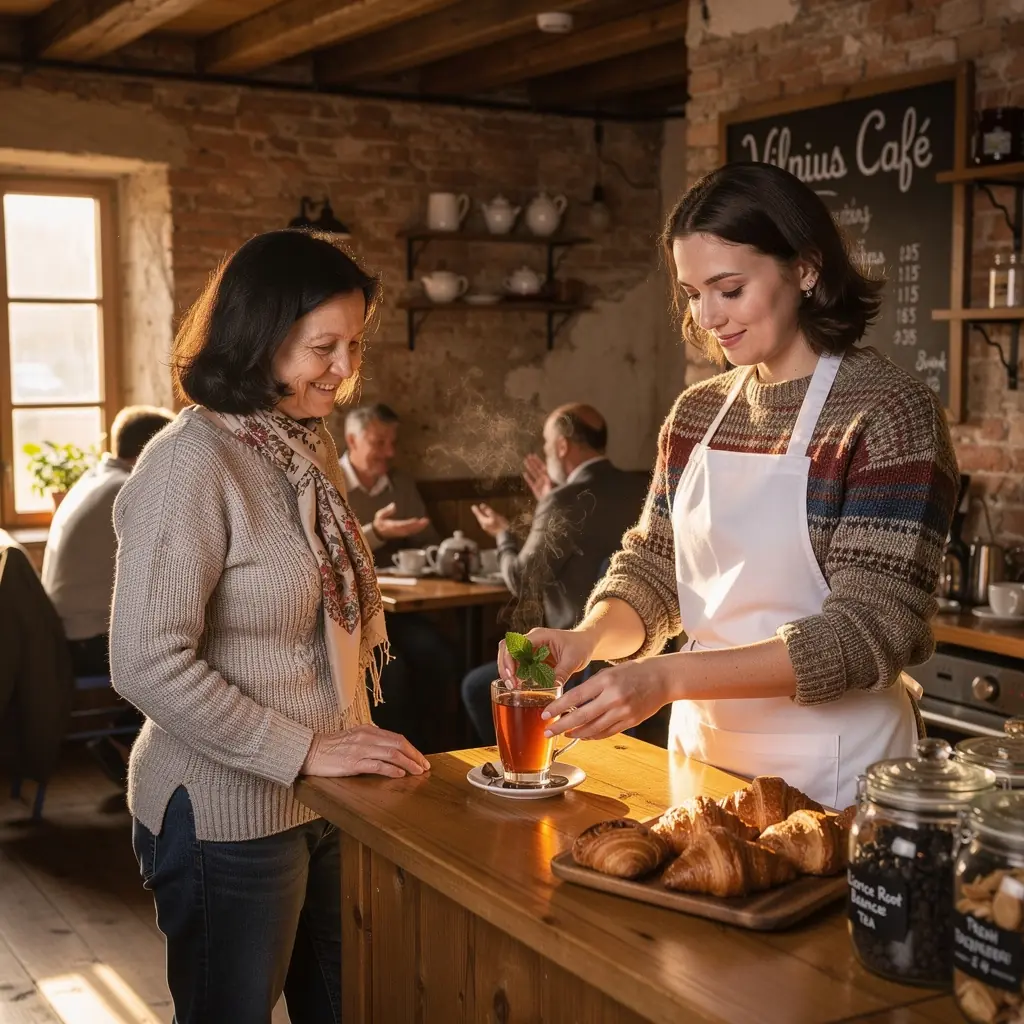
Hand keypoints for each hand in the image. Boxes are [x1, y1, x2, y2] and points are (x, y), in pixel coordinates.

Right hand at [301, 724, 430, 777]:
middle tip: (425, 767)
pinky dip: (391, 769)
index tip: (421, 758)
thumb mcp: (354, 738)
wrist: (309, 751)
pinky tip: (400, 774)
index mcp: (368, 730)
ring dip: (408, 763)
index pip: (397, 738)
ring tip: (417, 772)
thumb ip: (371, 741)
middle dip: (414, 756)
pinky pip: (377, 765)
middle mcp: (367, 737)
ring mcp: (360, 749)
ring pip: (392, 754)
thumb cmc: (330, 747)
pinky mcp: (353, 762)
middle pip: (398, 744)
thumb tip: (389, 749)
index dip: (412, 749)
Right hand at [372, 502, 429, 540]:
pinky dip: (417, 529)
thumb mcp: (379, 516)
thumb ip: (386, 511)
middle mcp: (398, 530)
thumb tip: (394, 505)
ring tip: (426, 522)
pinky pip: (411, 532)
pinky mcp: (403, 533)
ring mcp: (401, 533)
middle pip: (409, 528)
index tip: (416, 520)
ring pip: (411, 531)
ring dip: (419, 527)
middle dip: (418, 526)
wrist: (378, 534)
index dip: (409, 523)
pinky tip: (422, 525)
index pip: (402, 525)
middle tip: (426, 521)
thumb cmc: (379, 523)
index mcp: (392, 526)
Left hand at [470, 502, 508, 537]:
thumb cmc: (500, 525)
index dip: (476, 510)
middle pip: (480, 518)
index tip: (473, 506)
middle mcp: (484, 526)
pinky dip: (487, 520)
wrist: (505, 536)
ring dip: (483, 516)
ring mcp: (488, 529)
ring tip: (483, 513)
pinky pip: (488, 523)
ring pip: (484, 521)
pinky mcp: (492, 531)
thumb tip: (481, 505)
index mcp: (484, 522)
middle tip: (477, 509)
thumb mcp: (494, 516)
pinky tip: (490, 519)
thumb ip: (488, 511)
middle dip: (479, 513)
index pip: (478, 514)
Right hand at [497, 627, 596, 686]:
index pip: (517, 644)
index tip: (513, 675)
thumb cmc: (580, 646)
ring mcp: (530, 648)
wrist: (585, 643)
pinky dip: (516, 674)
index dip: (511, 659)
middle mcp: (532, 639)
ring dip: (508, 670)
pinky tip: (520, 685)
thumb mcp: (574, 660)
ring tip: (514, 686)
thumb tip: (552, 686)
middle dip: (505, 666)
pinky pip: (518, 663)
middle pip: (507, 647)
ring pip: (509, 655)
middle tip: (511, 684)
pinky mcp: (532, 657)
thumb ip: (562, 672)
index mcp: (540, 635)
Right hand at [522, 453, 553, 500]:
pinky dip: (528, 478)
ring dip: (529, 468)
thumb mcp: (552, 486)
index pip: (542, 466)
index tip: (533, 455)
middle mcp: (544, 478)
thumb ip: (548, 480)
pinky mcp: (535, 490)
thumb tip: (546, 475)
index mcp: (548, 476)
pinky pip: (531, 483)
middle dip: (532, 462)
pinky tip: (524, 474)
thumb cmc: (554, 494)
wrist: (552, 503)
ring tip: (525, 461)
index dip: (538, 461)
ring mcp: (539, 484)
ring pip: (533, 474)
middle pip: (537, 469)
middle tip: (527, 456)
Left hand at [540, 658, 670, 740]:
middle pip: (581, 716)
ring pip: (593, 728)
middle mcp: (613, 697)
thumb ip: (592, 687)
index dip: (557, 707)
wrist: (662, 678)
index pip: (575, 697)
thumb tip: (571, 703)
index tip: (545, 714)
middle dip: (561, 726)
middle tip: (547, 732)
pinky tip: (583, 735)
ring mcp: (623, 712)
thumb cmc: (634, 672)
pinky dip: (592, 735)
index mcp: (605, 681)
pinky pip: (607, 732)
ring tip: (564, 733)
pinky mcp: (630, 722)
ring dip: (576, 733)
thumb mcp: (609, 672)